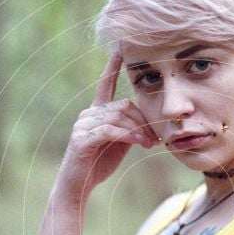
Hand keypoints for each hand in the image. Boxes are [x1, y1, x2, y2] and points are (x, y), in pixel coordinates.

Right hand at [57, 53, 157, 198]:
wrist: (78, 186)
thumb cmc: (98, 163)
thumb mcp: (119, 142)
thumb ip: (130, 127)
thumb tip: (147, 124)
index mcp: (96, 112)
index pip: (104, 83)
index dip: (112, 66)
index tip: (120, 48)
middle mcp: (88, 114)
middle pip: (122, 105)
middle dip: (142, 121)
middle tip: (155, 138)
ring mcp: (83, 125)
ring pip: (118, 117)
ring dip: (138, 130)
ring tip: (148, 143)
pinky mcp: (82, 139)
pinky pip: (109, 130)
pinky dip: (127, 135)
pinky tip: (137, 142)